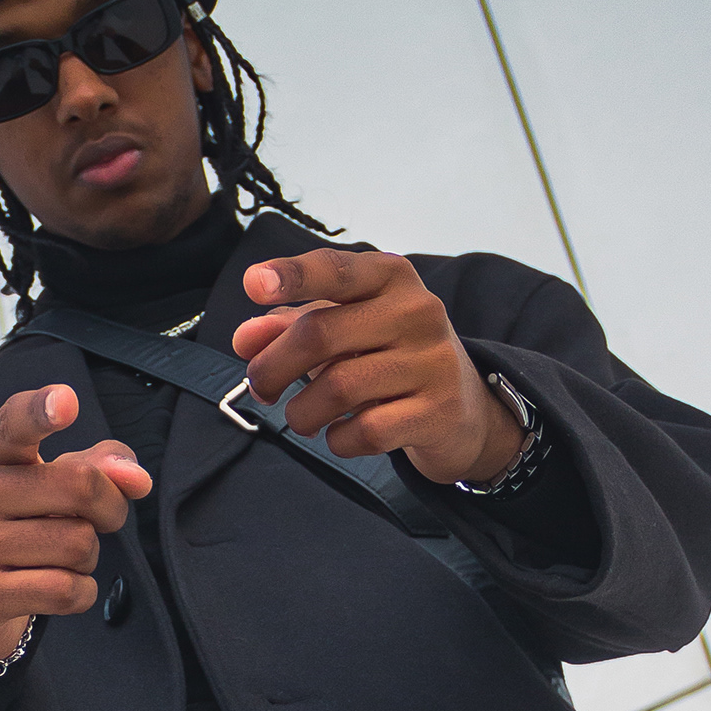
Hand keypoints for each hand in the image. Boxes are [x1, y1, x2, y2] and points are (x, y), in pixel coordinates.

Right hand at [0, 383, 150, 669]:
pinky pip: (65, 590)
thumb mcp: (51, 484)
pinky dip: (80, 593)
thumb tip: (136, 478)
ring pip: (78, 544)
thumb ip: (98, 466)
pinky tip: (55, 587)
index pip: (15, 423)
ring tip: (57, 558)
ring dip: (87, 557)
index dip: (42, 410)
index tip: (67, 401)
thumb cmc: (22, 526)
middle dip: (110, 508)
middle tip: (99, 521)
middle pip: (80, 485)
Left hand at [231, 248, 524, 485]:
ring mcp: (432, 362)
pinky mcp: (438, 411)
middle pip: (320, 335)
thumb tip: (246, 339)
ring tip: (301, 418)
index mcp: (390, 278)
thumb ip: (291, 327)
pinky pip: (366, 430)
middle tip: (261, 387)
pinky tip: (340, 435)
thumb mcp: (345, 331)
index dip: (292, 276)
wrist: (463, 409)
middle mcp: (417, 311)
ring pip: (338, 388)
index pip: (336, 270)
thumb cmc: (391, 358)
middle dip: (273, 367)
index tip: (254, 285)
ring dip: (303, 412)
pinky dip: (338, 440)